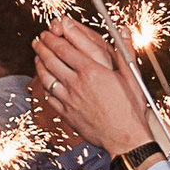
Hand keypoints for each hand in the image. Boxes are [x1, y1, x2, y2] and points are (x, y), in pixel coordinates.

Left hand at [33, 18, 149, 153]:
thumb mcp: (131, 77)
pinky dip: (45, 86)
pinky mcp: (66, 113)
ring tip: (37, 56)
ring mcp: (69, 99)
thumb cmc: (130, 109)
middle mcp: (76, 83)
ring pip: (46, 77)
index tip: (51, 30)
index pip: (65, 47)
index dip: (54, 36)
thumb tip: (123, 31)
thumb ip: (124, 51)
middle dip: (42, 46)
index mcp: (91, 71)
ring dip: (39, 64)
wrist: (125, 139)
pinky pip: (49, 96)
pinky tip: (45, 82)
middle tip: (38, 39)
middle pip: (51, 59)